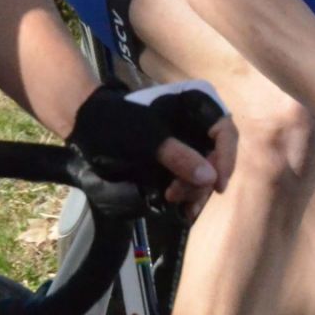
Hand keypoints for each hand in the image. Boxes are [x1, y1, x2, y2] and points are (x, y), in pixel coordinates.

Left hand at [69, 81, 231, 213]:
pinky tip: (181, 208)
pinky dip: (188, 193)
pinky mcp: (175, 161)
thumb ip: (178, 156)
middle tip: (180, 196)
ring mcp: (186, 144)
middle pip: (218, 156)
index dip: (226, 158)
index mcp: (194, 106)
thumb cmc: (116, 123)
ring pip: (206, 171)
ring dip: (194, 190)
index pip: (224, 130)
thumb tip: (210, 178)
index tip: (217, 184)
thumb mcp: (147, 139)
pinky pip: (191, 179)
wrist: (87, 128)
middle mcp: (196, 124)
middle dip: (203, 180)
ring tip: (174, 200)